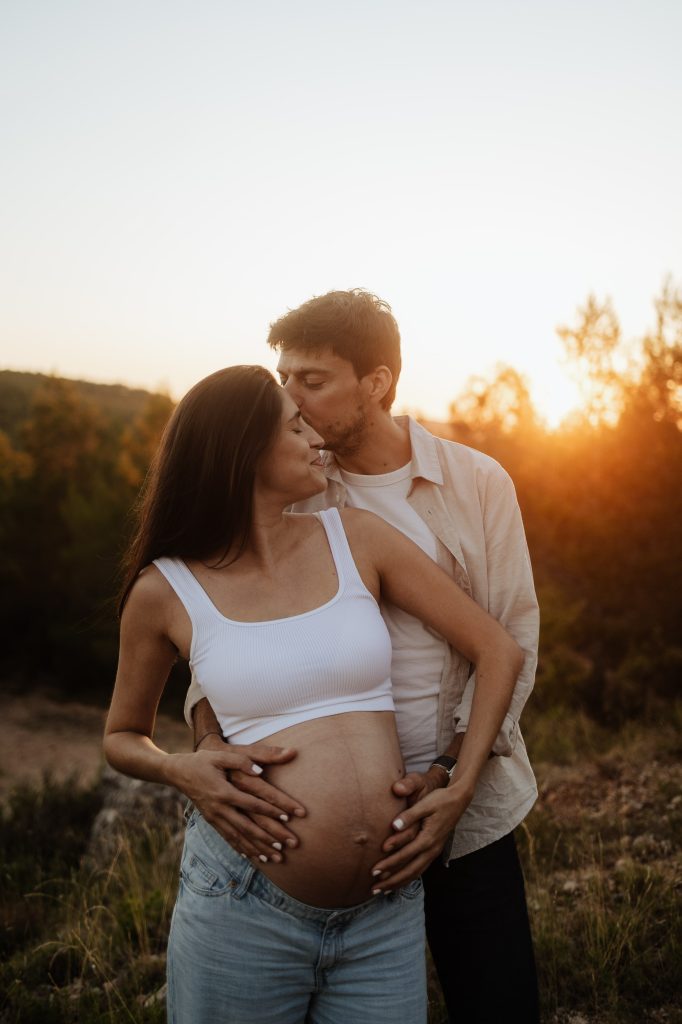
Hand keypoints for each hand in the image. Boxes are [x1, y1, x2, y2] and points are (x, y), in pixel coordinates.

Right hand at [166, 743, 305, 862]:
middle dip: (271, 836)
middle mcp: (220, 809)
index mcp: (224, 792)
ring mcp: (215, 818)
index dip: (272, 810)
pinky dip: (243, 850)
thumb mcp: (220, 756)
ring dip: (259, 848)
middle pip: (249, 827)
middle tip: (291, 843)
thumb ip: (241, 761)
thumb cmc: (202, 761)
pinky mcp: (212, 822)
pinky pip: (229, 839)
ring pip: (240, 838)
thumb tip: (260, 770)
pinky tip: (255, 858)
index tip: (290, 816)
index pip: (253, 804)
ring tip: (278, 857)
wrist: (178, 773)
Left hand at [370, 781, 471, 892]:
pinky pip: (420, 869)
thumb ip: (409, 815)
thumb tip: (394, 826)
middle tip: (374, 889)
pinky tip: (399, 881)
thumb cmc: (440, 799)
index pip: (405, 855)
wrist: (459, 800)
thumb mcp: (425, 804)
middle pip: (410, 871)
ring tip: (383, 890)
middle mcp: (432, 849)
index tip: (374, 870)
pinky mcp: (434, 850)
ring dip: (399, 882)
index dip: (389, 864)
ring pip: (415, 873)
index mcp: (428, 838)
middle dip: (391, 881)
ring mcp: (434, 851)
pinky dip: (408, 878)